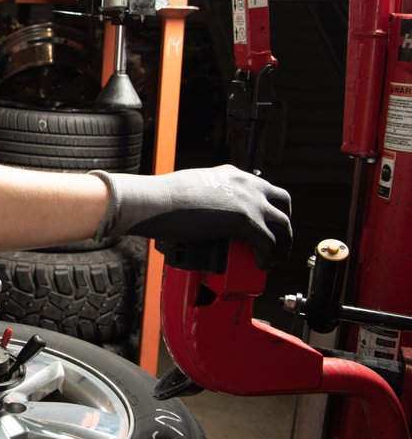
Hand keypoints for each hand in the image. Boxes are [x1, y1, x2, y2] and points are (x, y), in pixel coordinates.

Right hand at [90, 164, 291, 265]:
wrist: (154, 201)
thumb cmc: (162, 197)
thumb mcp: (191, 186)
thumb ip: (204, 194)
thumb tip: (201, 210)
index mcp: (232, 174)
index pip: (262, 188)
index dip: (267, 208)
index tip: (264, 223)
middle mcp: (246, 184)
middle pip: (282, 203)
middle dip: (283, 223)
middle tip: (278, 240)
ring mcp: (248, 201)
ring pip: (283, 225)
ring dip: (283, 243)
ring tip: (276, 258)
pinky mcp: (245, 221)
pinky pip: (268, 243)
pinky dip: (268, 257)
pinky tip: (262, 264)